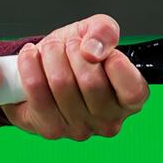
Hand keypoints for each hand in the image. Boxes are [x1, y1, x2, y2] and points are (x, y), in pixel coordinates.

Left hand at [3, 14, 147, 140]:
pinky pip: (36, 89)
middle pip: (91, 82)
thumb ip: (105, 32)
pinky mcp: (50, 130)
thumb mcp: (95, 33)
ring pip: (62, 83)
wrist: (44, 68)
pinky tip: (30, 56)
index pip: (133, 89)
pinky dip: (29, 64)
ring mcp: (80, 130)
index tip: (97, 49)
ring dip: (51, 54)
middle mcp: (109, 121)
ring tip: (50, 49)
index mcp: (130, 100)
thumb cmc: (76, 55)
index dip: (114, 62)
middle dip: (73, 50)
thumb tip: (93, 50)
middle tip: (68, 45)